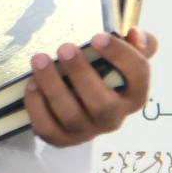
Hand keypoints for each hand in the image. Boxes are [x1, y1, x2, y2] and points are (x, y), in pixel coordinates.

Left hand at [26, 28, 155, 147]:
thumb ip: (138, 43)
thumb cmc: (106, 71)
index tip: (97, 37)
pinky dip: (37, 107)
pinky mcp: (63, 139)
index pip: (138, 76)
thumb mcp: (126, 55)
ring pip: (71, 117)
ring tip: (39, 59)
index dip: (120, 56)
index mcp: (134, 94)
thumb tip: (133, 33)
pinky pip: (48, 130)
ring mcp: (88, 131)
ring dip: (53, 87)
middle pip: (103, 105)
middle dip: (81, 75)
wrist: (83, 98)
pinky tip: (32, 84)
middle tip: (65, 48)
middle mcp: (114, 118)